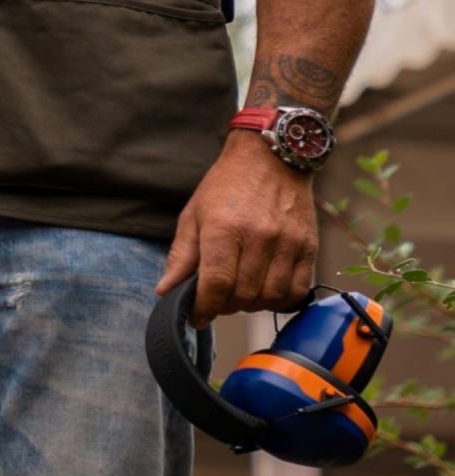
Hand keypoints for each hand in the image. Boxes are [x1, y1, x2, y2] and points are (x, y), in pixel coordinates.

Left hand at [157, 131, 319, 325]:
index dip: (204, 308)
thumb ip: (181, 256)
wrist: (271, 159)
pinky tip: (265, 291)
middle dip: (225, 306)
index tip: (197, 316)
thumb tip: (166, 290)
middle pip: (243, 295)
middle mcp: (259, 237)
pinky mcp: (309, 247)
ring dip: (252, 305)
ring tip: (240, 294)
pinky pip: (297, 290)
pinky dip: (279, 300)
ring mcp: (288, 243)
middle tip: (217, 300)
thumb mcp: (194, 215)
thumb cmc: (226, 186)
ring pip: (270, 297)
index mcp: (224, 228)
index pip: (216, 284)